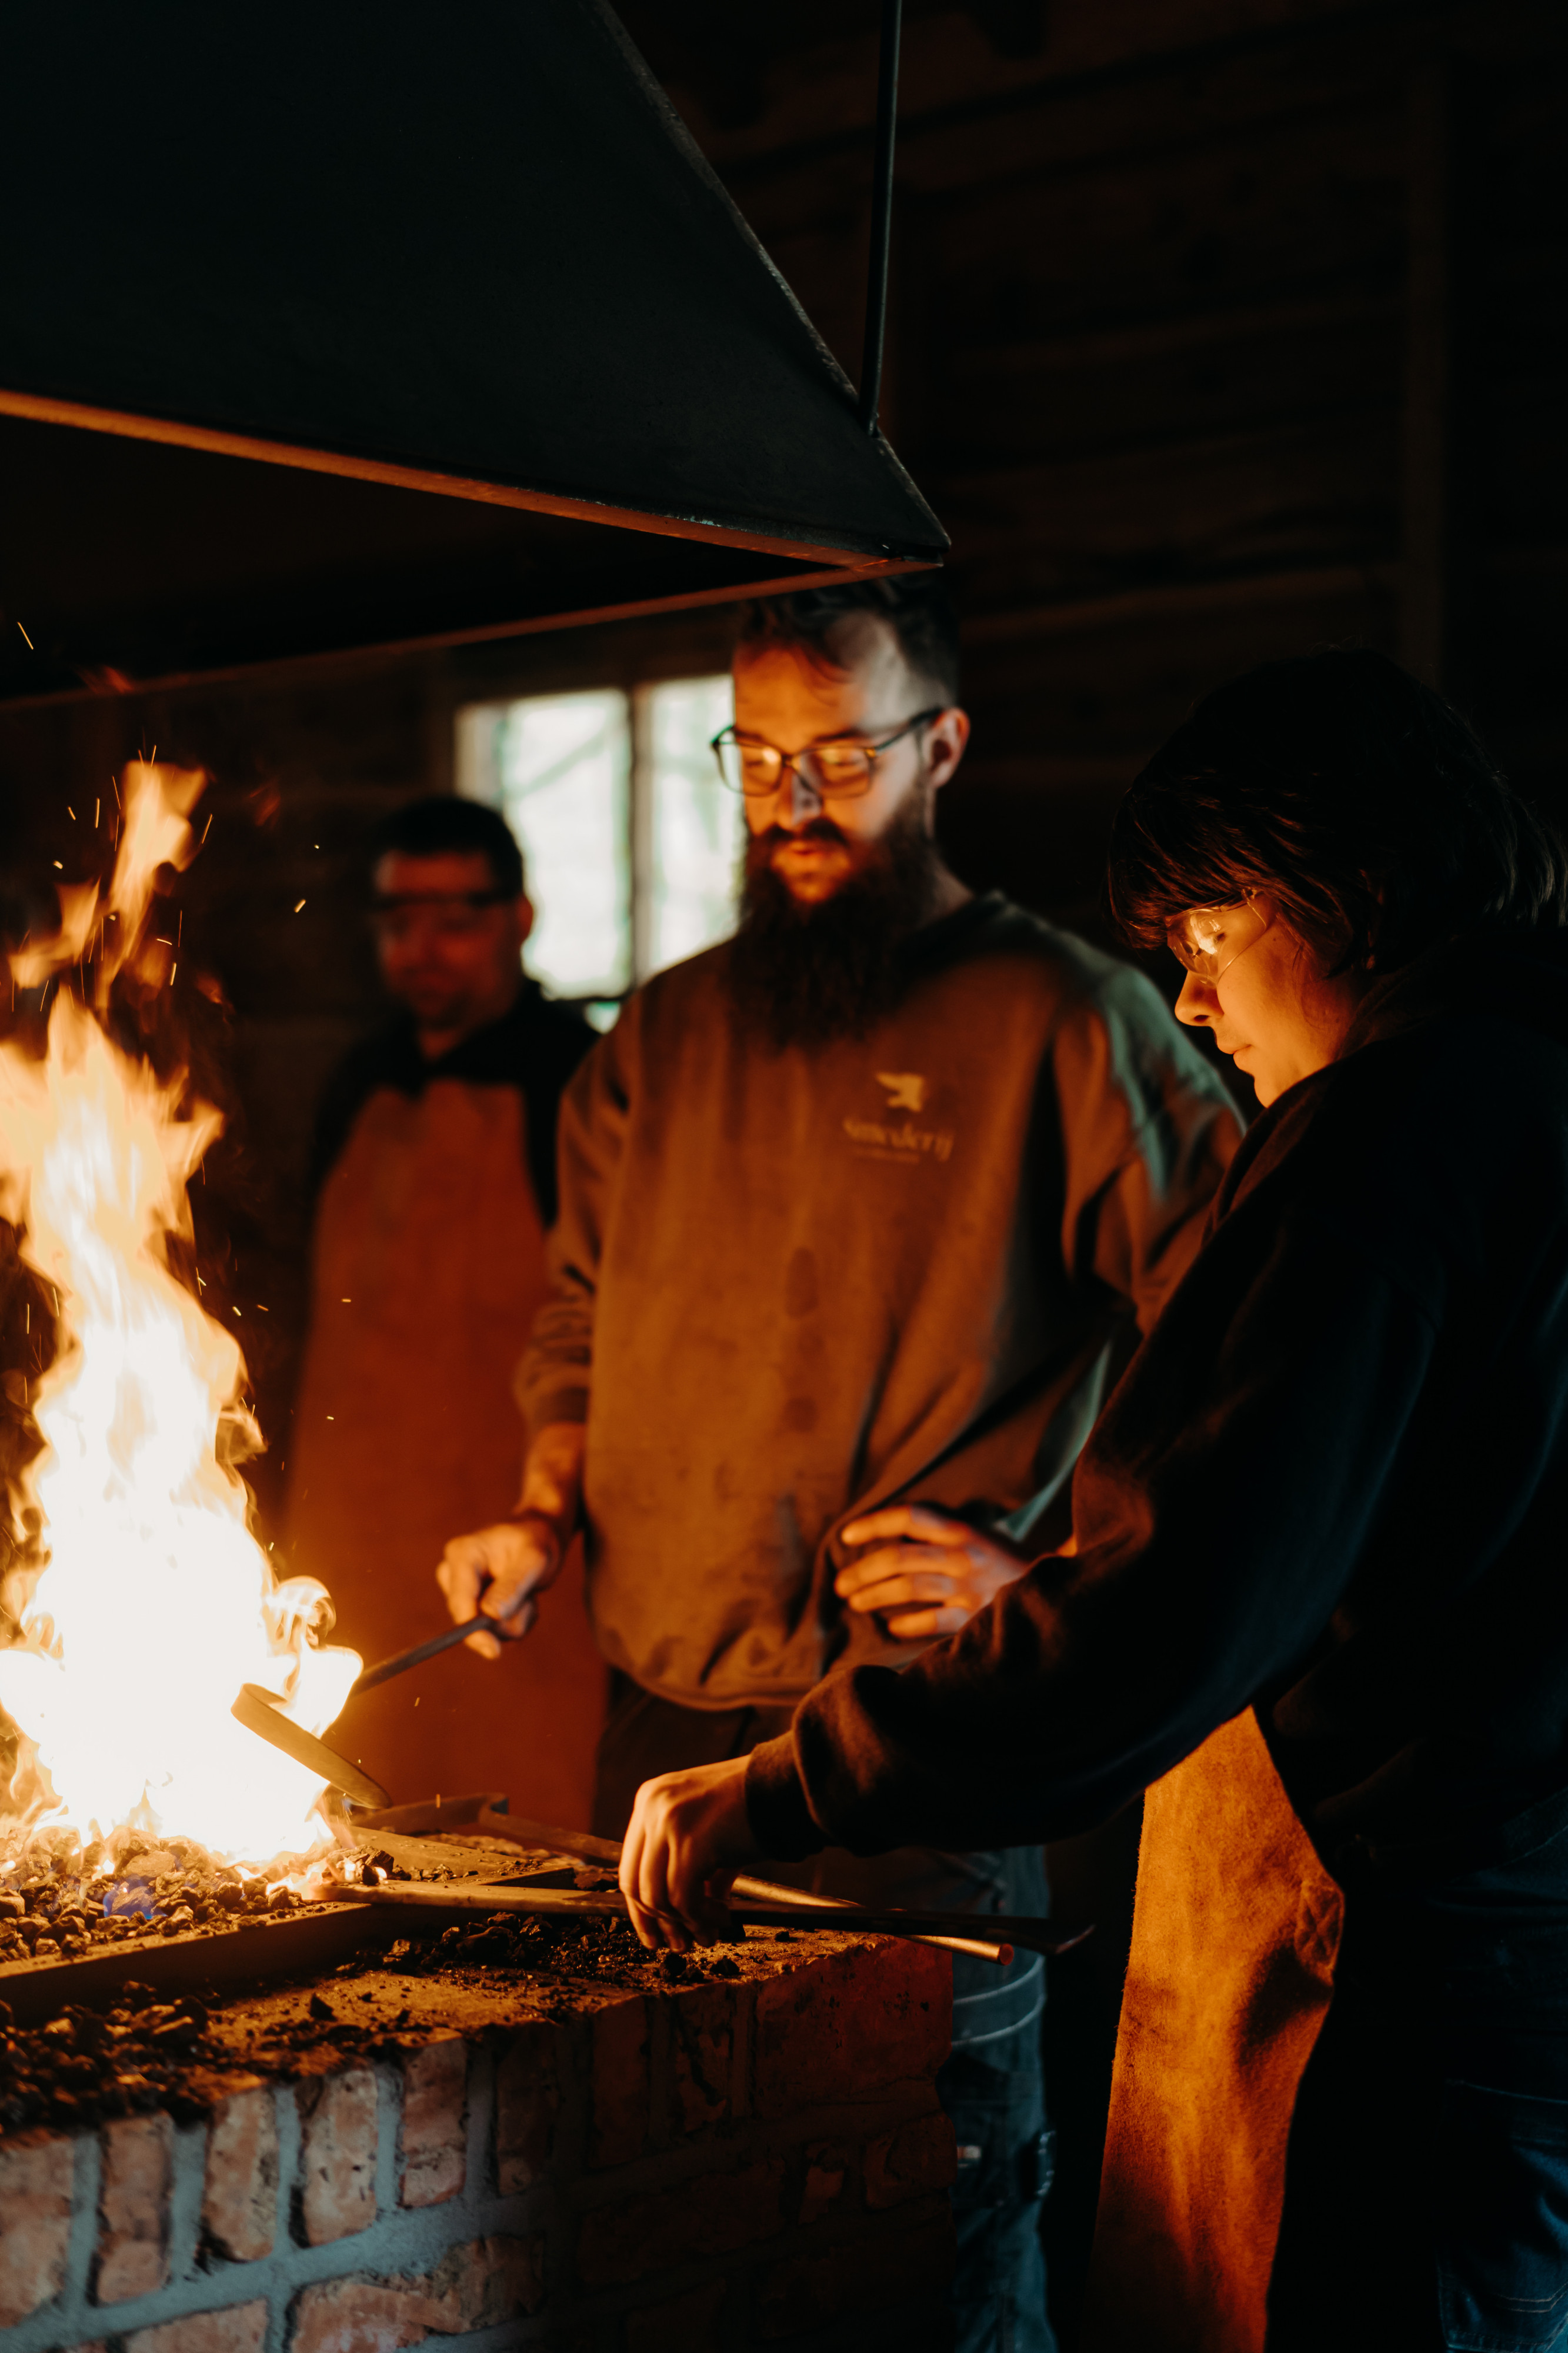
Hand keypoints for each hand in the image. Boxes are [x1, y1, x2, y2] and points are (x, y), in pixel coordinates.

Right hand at [436, 1515, 560, 1659]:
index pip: (459, 1602)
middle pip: (469, 1621)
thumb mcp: (533, 1558)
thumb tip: (491, 1617)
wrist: (541, 1533)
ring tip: (529, 1593)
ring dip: (516, 1619)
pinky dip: (516, 1621)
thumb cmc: (537, 1539)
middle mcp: (454, 1573)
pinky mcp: (473, 1605)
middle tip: (531, 1599)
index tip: (493, 1650)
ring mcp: (462, 1591)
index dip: (472, 1630)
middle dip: (506, 1620)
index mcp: (462, 1554)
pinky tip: (525, 1599)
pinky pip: (495, 1631)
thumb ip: (512, 1586)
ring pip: (486, 1630)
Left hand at [619, 1757, 759, 1951]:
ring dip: (685, 1924)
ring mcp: (668, 1822)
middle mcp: (652, 1807)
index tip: (656, 1933)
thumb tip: (689, 1911)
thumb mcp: (711, 1832)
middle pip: (636, 1884)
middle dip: (658, 1922)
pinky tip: (722, 1919)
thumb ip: (693, 1866)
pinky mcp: (690, 1842)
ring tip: (709, 1934)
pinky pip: (683, 1898)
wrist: (786, 1785)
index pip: (631, 1864)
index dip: (642, 1908)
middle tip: (680, 1945)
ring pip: (658, 1896)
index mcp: (651, 1799)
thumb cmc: (753, 1807)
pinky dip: (700, 1918)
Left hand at [835, 1505, 1030, 1638]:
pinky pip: (931, 1621)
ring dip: (874, 1596)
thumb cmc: (1007, 1563)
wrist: (1056, 1592)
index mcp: (963, 1531)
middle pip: (899, 1558)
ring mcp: (969, 1588)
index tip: (846, 1536)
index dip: (874, 1523)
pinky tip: (891, 1626)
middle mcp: (964, 1555)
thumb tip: (889, 1540)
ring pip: (908, 1588)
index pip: (909, 1517)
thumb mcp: (980, 1537)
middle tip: (842, 1583)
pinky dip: (907, 1624)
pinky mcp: (976, 1618)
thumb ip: (942, 1536)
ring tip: (855, 1602)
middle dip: (863, 1571)